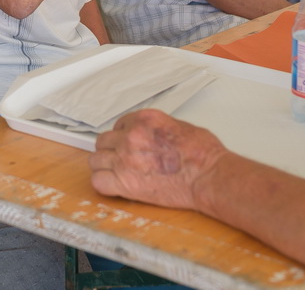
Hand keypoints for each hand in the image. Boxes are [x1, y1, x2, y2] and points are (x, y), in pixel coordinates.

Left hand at [89, 110, 226, 210]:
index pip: (119, 125)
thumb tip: (151, 136)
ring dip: (105, 166)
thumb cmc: (203, 153)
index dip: (123, 137)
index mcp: (144, 119)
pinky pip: (98, 181)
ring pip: (96, 160)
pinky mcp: (125, 183)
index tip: (129, 146)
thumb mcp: (180, 126)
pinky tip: (114, 186)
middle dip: (111, 150)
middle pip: (103, 142)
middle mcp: (130, 136)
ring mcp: (125, 159)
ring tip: (117, 174)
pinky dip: (103, 184)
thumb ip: (156, 129)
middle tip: (122, 160)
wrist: (208, 176)